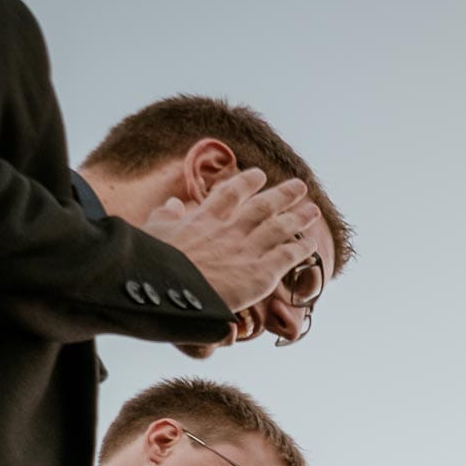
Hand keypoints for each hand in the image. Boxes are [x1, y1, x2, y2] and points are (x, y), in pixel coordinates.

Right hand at [138, 166, 322, 322]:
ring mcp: (247, 250)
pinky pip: (286, 257)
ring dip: (298, 218)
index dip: (246, 182)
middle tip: (300, 186)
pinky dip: (300, 250)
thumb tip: (172, 204)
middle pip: (263, 207)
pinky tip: (311, 245)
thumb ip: (165, 216)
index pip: (229, 193)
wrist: (169, 291)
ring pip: (280, 228)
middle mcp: (230, 230)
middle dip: (283, 195)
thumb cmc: (153, 265)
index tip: (259, 174)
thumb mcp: (153, 232)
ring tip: (313, 210)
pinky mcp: (260, 274)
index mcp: (203, 219)